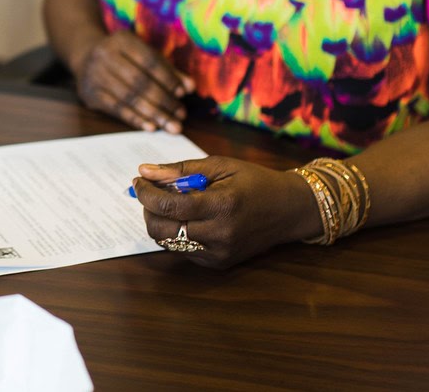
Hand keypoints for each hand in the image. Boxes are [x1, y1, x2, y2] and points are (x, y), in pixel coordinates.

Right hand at [75, 31, 193, 131]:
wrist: (85, 56)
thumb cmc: (124, 56)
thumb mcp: (143, 54)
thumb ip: (167, 69)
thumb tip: (189, 87)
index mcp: (122, 40)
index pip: (149, 61)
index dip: (168, 78)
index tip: (183, 94)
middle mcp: (105, 55)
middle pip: (139, 81)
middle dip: (163, 100)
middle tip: (180, 115)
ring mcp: (94, 75)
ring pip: (128, 98)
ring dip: (153, 114)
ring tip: (171, 126)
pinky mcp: (89, 93)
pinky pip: (116, 109)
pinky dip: (135, 119)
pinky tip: (151, 127)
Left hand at [129, 156, 321, 267]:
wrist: (290, 209)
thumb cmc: (254, 181)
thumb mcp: (220, 165)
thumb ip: (180, 170)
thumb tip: (145, 171)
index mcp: (221, 206)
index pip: (168, 206)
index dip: (146, 193)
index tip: (139, 180)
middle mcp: (219, 234)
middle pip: (161, 229)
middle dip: (148, 209)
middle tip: (151, 191)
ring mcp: (219, 253)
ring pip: (168, 243)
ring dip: (159, 222)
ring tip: (170, 203)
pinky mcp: (218, 263)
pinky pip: (182, 250)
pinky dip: (175, 233)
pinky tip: (187, 218)